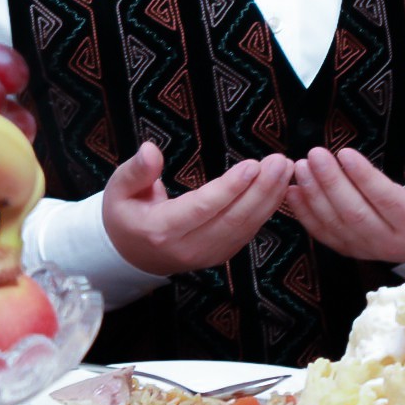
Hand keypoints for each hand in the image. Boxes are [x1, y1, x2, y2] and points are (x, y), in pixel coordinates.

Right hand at [103, 141, 293, 277]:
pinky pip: (248, 231)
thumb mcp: (119, 190)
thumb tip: (151, 149)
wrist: (130, 254)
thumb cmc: (126, 215)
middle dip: (261, 189)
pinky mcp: (221, 254)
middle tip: (279, 161)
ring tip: (285, 169)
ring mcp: (208, 255)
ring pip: (246, 227)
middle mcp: (188, 247)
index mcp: (161, 230)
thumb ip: (135, 170)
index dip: (229, 188)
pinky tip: (278, 187)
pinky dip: (266, 209)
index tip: (252, 165)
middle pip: (232, 219)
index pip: (201, 208)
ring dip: (270, 197)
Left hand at [285, 135, 404, 263]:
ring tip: (301, 166)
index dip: (364, 177)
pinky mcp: (349, 249)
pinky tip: (292, 189)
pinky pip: (323, 233)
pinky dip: (304, 213)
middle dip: (331, 183)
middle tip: (314, 154)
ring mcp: (367, 250)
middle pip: (355, 213)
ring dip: (313, 195)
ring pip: (335, 224)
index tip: (345, 152)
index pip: (387, 201)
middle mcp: (391, 243)